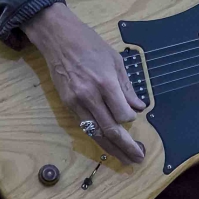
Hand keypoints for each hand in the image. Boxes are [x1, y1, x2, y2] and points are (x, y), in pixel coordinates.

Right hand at [22, 3, 146, 163]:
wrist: (59, 39)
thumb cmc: (90, 45)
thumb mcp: (115, 61)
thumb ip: (127, 87)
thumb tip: (139, 108)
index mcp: (105, 83)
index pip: (122, 114)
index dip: (130, 119)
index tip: (134, 118)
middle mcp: (90, 96)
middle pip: (110, 130)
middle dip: (126, 147)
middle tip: (138, 159)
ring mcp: (76, 102)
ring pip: (95, 133)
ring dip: (111, 149)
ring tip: (124, 159)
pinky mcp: (67, 104)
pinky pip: (84, 126)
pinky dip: (96, 136)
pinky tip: (106, 144)